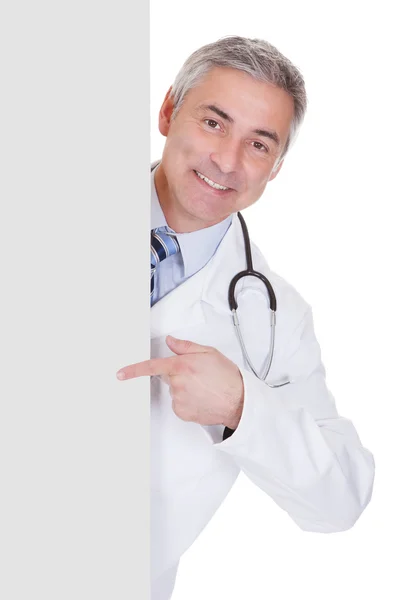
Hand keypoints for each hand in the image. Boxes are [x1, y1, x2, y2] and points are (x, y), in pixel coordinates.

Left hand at [116, 336, 243, 428]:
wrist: (239, 401)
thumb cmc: (227, 377)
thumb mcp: (209, 353)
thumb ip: (186, 346)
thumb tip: (172, 342)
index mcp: (182, 366)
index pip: (152, 367)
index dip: (134, 370)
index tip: (121, 374)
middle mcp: (178, 383)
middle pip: (168, 377)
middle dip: (179, 374)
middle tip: (198, 375)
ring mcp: (179, 400)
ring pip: (174, 391)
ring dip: (184, 388)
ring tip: (204, 388)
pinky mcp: (182, 412)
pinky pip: (179, 404)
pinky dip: (188, 401)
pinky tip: (202, 398)